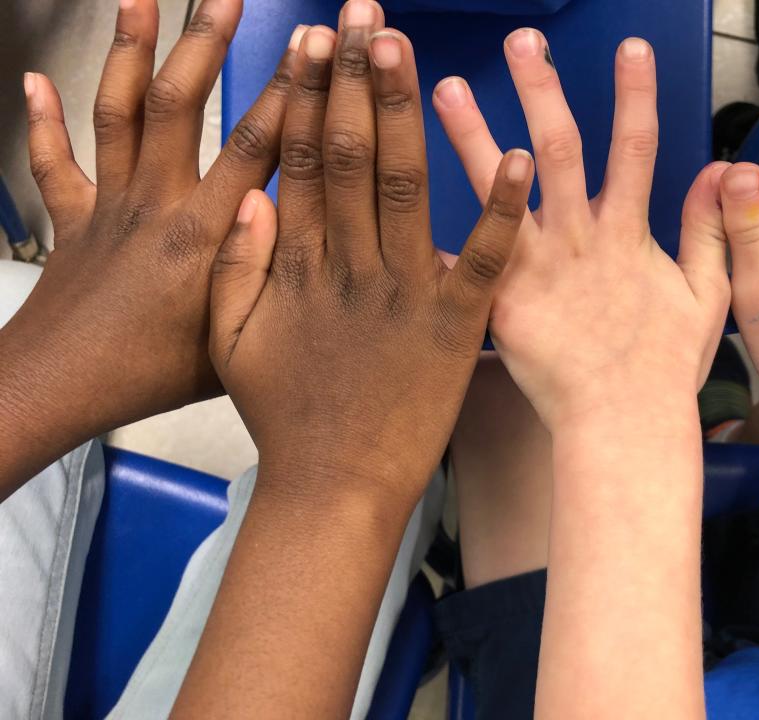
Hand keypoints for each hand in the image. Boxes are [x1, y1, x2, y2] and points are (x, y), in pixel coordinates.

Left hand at [2, 0, 298, 440]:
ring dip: (130, 50)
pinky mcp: (72, 217)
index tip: (315, 46)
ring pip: (118, 113)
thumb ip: (275, 284)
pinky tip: (33, 81)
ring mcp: (109, 203)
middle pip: (181, 106)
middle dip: (206, 44)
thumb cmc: (154, 375)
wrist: (64, 388)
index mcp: (206, 233)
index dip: (290, 92)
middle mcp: (157, 203)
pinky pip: (54, 162)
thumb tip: (326, 245)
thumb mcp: (237, 339)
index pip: (258, 148)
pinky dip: (42, 121)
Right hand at [207, 22, 531, 501]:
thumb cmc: (285, 417)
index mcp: (298, 267)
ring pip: (410, 190)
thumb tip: (249, 195)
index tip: (314, 40)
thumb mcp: (233, 343)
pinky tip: (519, 157)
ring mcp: (406, 295)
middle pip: (355, 158)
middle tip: (365, 14)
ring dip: (412, 115)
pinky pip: (484, 261)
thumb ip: (235, 268)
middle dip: (358, 80)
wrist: (336, 486)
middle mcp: (351, 268)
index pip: (302, 161)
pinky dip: (500, 210)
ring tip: (409, 50)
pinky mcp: (455, 328)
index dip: (308, 97)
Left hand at [433, 30, 730, 427]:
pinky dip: (434, 232)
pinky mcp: (499, 303)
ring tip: (445, 87)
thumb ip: (709, 231)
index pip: (635, 148)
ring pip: (500, 191)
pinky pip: (462, 261)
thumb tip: (723, 171)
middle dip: (543, 90)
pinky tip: (396, 197)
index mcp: (626, 235)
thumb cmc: (662, 369)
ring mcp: (535, 270)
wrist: (621, 426)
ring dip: (473, 136)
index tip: (632, 46)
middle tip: (522, 40)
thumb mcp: (706, 296)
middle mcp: (577, 240)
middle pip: (558, 150)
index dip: (635, 95)